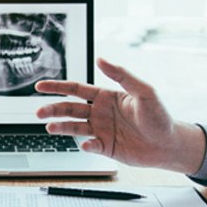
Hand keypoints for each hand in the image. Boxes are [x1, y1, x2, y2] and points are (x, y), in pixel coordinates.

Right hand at [35, 57, 205, 173]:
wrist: (168, 145)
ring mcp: (100, 130)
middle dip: (52, 109)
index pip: (76, 89)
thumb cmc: (160, 117)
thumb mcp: (144, 91)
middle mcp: (99, 113)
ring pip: (74, 127)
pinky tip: (86, 144)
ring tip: (49, 127)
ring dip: (60, 127)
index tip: (40, 86)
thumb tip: (100, 59)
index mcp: (106, 97)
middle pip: (69, 109)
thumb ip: (122, 75)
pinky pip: (89, 145)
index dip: (57, 87)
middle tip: (38, 111)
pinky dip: (85, 145)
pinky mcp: (104, 147)